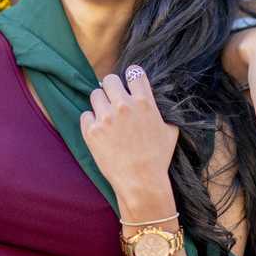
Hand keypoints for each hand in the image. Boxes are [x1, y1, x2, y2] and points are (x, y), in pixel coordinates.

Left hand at [81, 67, 178, 198]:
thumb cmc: (158, 158)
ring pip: (95, 94)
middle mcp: (123, 105)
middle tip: (114, 101)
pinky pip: (85, 115)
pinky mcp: (91, 131)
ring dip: (100, 104)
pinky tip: (99, 132)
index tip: (129, 85)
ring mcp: (105, 117)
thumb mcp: (170, 130)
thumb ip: (162, 111)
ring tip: (106, 118)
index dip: (131, 78)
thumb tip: (155, 102)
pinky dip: (90, 122)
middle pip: (110, 79)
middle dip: (112, 89)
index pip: (134, 72)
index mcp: (144, 102)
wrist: (141, 182)